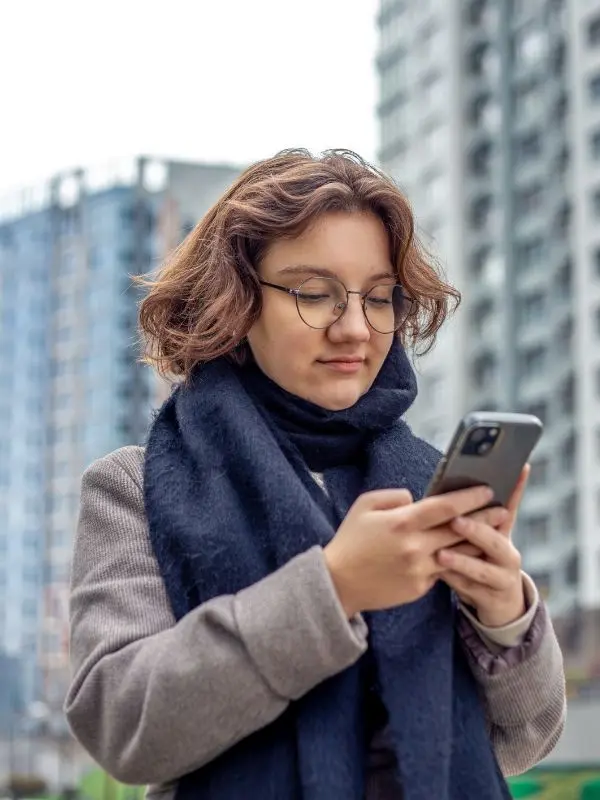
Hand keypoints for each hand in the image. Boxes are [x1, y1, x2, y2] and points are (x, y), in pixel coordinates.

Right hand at [324, 484, 494, 617]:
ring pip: (458, 553)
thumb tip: (417, 499)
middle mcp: (414, 547)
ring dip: (477, 541)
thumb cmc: (351, 539)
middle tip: (504, 509)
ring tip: (495, 531)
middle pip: (458, 530)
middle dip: (484, 518)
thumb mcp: (365, 506)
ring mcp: (419, 570)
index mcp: (401, 523)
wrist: (338, 583)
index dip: (469, 497)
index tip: (488, 489)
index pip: (444, 506)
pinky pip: (443, 570)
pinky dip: (455, 560)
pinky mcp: (420, 588)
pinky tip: (468, 552)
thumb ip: (394, 497)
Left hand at [436, 467, 529, 626]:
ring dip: (462, 561)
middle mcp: (508, 554)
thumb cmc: (480, 559)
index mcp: (504, 533)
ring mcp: (503, 578)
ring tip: (441, 555)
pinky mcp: (491, 599)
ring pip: (483, 570)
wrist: (499, 603)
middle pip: (496, 541)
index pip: (512, 506)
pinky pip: (470, 590)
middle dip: (476, 531)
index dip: (518, 487)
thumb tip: (450, 489)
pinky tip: (438, 574)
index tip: (519, 468)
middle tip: (456, 521)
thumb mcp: (480, 538)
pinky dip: (454, 581)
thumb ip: (470, 515)